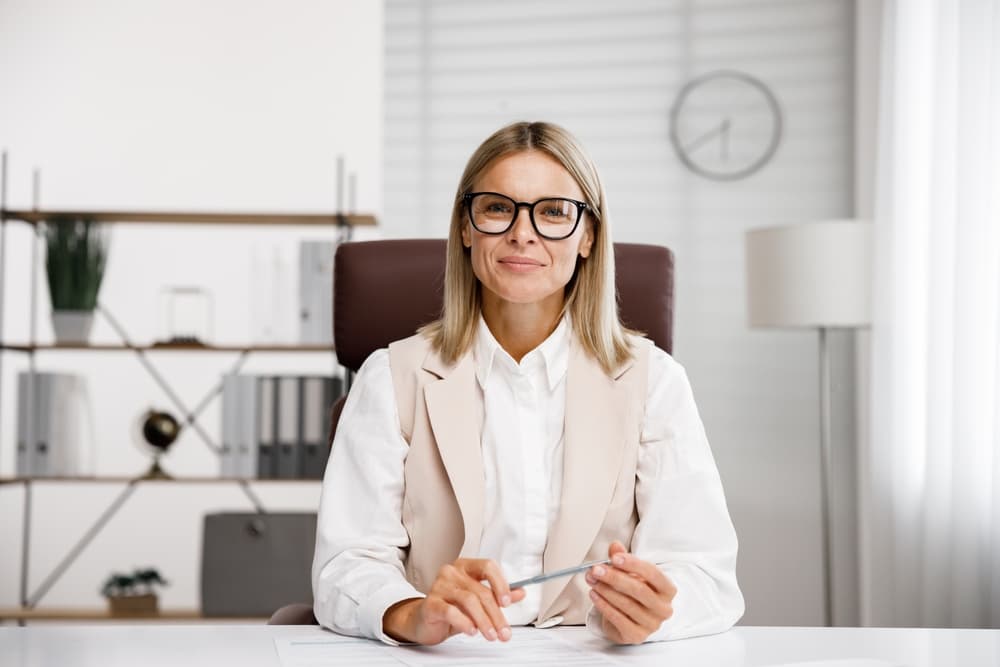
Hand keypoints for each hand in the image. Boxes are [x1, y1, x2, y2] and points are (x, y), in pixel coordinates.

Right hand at [382, 558, 525, 645]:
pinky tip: (471, 631)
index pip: (488, 566)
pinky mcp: (430, 603)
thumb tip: (520, 592)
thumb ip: (498, 595)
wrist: (424, 620)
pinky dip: (464, 622)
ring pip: (469, 601)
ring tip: (491, 635)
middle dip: (496, 614)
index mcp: (465, 567)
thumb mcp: (477, 600)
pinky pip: (450, 611)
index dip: (500, 583)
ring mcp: (439, 586)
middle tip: (504, 631)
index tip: (508, 602)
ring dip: (484, 621)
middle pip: (481, 590)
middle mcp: (451, 572)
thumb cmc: (450, 607)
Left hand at [586, 541, 676, 644]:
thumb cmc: (634, 594)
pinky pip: (618, 619)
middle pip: (639, 590)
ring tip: (592, 580)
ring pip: (627, 604)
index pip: (653, 574)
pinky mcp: (637, 636)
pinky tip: (594, 595)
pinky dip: (603, 606)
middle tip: (596, 570)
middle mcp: (664, 608)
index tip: (614, 558)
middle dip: (614, 578)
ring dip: (605, 590)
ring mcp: (652, 624)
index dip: (633, 564)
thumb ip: (623, 559)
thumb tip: (615, 546)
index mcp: (667, 589)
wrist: (631, 620)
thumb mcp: (631, 573)